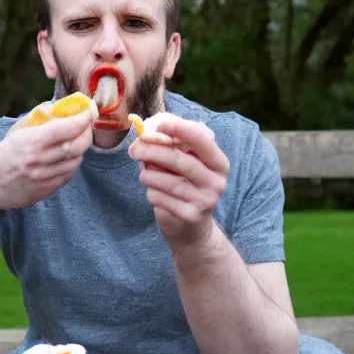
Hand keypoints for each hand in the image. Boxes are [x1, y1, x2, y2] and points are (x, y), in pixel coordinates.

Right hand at [0, 109, 92, 210]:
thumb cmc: (5, 152)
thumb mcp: (18, 130)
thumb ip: (41, 118)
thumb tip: (63, 106)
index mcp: (31, 141)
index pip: (66, 128)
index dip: (82, 119)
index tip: (89, 111)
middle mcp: (39, 161)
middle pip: (76, 146)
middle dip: (87, 133)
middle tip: (87, 125)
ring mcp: (44, 178)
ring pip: (75, 161)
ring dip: (80, 149)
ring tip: (76, 140)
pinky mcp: (46, 190)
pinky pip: (68, 175)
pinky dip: (72, 163)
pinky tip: (67, 157)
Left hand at [128, 116, 228, 245]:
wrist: (192, 229)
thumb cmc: (187, 187)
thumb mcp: (187, 164)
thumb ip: (173, 147)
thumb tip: (147, 132)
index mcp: (219, 163)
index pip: (201, 140)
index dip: (180, 129)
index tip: (159, 124)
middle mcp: (216, 182)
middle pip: (179, 160)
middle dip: (153, 151)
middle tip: (135, 148)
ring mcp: (204, 201)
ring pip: (167, 181)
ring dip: (148, 175)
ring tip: (144, 175)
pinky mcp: (189, 216)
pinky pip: (161, 198)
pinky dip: (151, 193)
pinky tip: (154, 193)